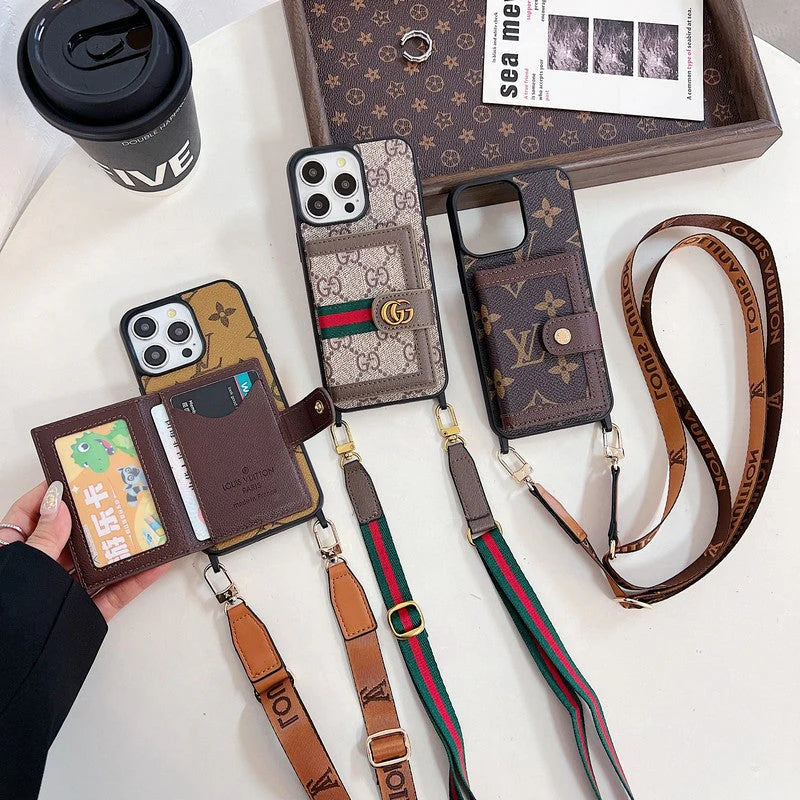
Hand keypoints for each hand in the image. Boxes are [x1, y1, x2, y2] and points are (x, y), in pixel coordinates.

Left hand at [1, 481, 168, 620]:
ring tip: (144, 526)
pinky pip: (114, 594)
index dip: (49, 494)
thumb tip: (61, 507)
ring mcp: (63, 594)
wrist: (12, 667)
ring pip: (97, 564)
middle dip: (95, 517)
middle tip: (117, 496)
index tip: (74, 477)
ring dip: (121, 547)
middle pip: (70, 537)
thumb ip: (44, 539)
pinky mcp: (84, 615)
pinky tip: (154, 565)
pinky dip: (136, 580)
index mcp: (13, 557)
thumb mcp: (24, 568)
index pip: (29, 515)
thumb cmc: (6, 618)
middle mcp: (37, 573)